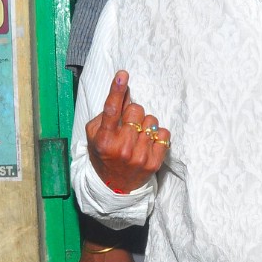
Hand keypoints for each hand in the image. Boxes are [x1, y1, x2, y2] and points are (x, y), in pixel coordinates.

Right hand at [85, 70, 170, 193]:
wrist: (114, 186)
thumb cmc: (104, 154)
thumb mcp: (96, 134)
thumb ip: (109, 112)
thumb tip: (125, 89)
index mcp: (105, 140)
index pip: (111, 110)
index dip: (117, 90)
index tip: (123, 74)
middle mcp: (122, 148)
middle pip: (137, 110)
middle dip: (134, 113)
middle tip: (129, 125)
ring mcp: (139, 156)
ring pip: (152, 121)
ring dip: (146, 125)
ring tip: (138, 136)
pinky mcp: (154, 162)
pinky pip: (165, 134)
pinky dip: (158, 135)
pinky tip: (149, 143)